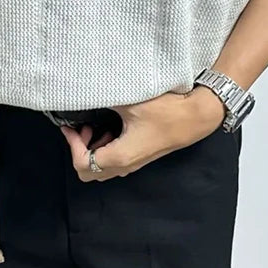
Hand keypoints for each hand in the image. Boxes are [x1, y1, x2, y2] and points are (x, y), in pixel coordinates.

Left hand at [60, 86, 224, 181]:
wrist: (195, 117)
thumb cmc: (167, 112)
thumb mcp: (130, 102)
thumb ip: (104, 100)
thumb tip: (85, 95)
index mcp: (120, 156)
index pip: (82, 163)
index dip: (72, 145)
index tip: (71, 127)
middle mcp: (126, 165)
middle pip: (89, 173)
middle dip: (81, 151)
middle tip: (84, 129)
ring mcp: (134, 164)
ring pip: (102, 169)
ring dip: (94, 150)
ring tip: (98, 127)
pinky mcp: (140, 157)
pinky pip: (114, 162)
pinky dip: (106, 149)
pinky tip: (113, 128)